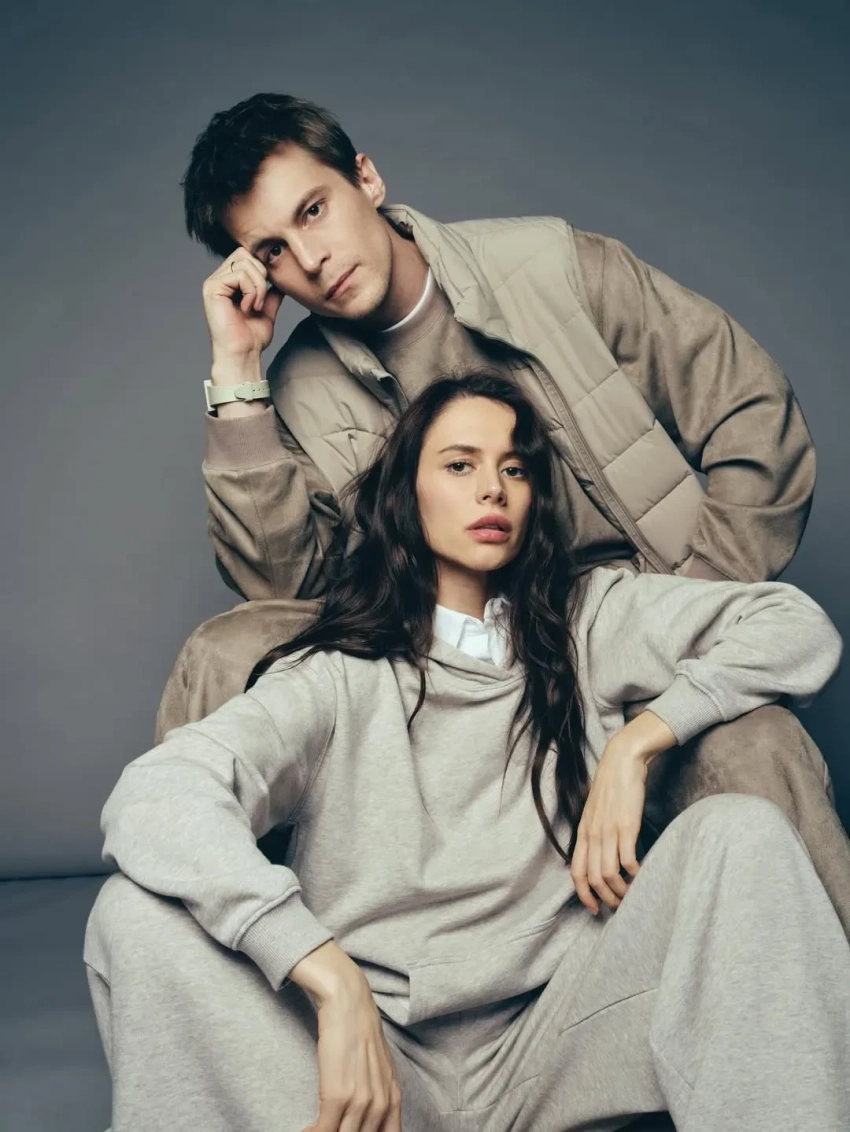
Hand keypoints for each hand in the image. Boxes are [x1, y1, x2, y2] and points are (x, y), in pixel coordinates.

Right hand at [201, 249, 283, 363]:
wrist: (243, 353)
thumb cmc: (252, 337)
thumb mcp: (267, 308)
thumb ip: (270, 292)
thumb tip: (280, 278)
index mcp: (229, 281)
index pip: (247, 255)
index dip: (262, 269)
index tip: (267, 293)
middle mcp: (219, 278)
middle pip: (245, 253)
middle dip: (261, 275)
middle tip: (261, 300)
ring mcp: (213, 282)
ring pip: (244, 262)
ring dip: (258, 286)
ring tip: (255, 306)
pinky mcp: (212, 288)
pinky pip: (239, 274)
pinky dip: (251, 291)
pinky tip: (248, 307)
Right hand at [291, 942, 402, 1131]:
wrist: (348, 1002)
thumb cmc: (358, 1033)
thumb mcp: (378, 1069)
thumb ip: (378, 1097)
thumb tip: (368, 1121)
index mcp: (393, 1098)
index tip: (347, 1131)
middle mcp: (381, 1104)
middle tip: (327, 1128)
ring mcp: (360, 1102)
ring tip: (313, 1131)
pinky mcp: (337, 1096)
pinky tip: (305, 1131)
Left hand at [570, 710, 676, 913]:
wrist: (621, 761)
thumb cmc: (611, 786)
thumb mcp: (595, 811)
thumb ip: (595, 832)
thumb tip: (598, 854)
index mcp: (583, 832)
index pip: (576, 872)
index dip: (583, 894)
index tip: (594, 908)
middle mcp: (593, 835)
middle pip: (593, 878)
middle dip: (605, 898)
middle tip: (618, 905)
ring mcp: (608, 831)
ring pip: (608, 874)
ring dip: (621, 890)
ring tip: (631, 894)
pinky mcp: (626, 826)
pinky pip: (628, 860)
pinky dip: (635, 873)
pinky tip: (642, 875)